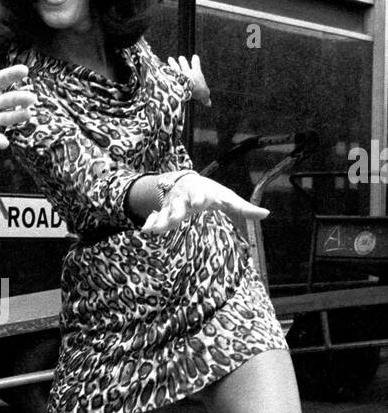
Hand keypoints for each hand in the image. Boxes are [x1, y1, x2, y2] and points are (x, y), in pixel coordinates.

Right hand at [142, 171, 268, 236]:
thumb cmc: (211, 193)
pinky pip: (155, 217)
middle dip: (178, 210)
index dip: (201, 197)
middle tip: (177, 218)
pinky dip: (150, 223)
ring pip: (166, 212)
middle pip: (181, 204)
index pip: (203, 194)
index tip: (200, 203)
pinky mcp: (164, 211)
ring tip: (158, 230)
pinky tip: (146, 231)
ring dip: (162, 220)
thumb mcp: (227, 198)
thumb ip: (244, 208)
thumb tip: (266, 213)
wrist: (185, 181)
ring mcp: (174, 204)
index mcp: (203, 193)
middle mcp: (186, 198)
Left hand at [168, 53, 210, 105]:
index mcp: (196, 73)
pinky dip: (165, 69)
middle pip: (184, 64)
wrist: (185, 86)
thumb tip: (209, 103)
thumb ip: (205, 98)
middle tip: (181, 57)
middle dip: (183, 61)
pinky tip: (160, 66)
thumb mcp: (204, 94)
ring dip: (172, 63)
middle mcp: (186, 71)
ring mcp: (177, 73)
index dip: (196, 61)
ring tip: (169, 58)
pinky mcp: (169, 76)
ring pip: (175, 67)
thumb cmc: (197, 88)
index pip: (196, 65)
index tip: (195, 56)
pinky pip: (166, 71)